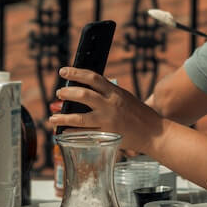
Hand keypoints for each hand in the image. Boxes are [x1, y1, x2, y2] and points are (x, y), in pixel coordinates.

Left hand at [49, 67, 164, 153]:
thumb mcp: (126, 97)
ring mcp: (108, 120)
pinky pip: (85, 133)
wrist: (154, 132)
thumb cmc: (140, 114)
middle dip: (67, 93)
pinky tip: (63, 131)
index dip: (76, 73)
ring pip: (80, 117)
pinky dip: (72, 131)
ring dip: (63, 116)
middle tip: (58, 93)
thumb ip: (109, 94)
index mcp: (115, 92)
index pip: (92, 78)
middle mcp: (110, 104)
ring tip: (52, 116)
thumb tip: (88, 90)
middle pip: (83, 95)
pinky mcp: (107, 135)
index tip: (63, 71)